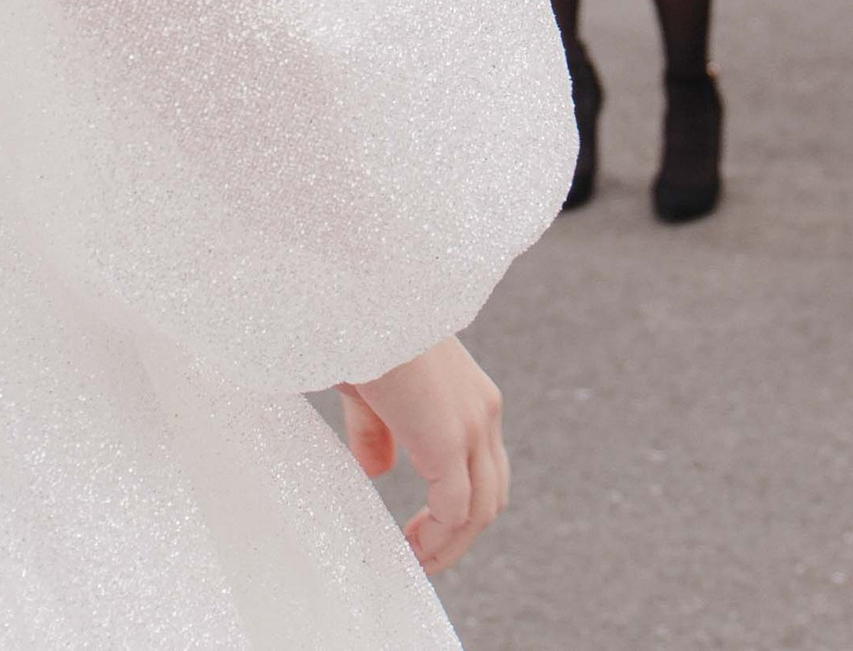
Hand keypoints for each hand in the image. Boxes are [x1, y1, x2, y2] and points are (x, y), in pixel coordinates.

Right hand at [338, 337, 508, 577]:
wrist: (363, 292)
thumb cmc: (361, 328)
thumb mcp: (370, 388)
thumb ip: (378, 429)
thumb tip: (381, 471)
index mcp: (470, 396)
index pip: (483, 468)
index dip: (456, 509)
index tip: (418, 532)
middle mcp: (483, 411)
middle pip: (491, 495)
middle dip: (458, 535)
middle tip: (420, 556)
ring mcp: (472, 425)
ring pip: (481, 509)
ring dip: (450, 545)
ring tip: (415, 560)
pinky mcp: (449, 439)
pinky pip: (455, 510)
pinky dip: (437, 539)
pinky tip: (412, 550)